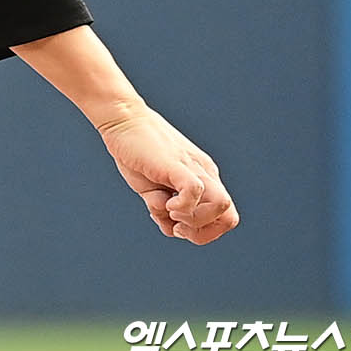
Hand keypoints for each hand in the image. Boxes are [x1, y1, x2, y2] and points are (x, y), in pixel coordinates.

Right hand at [96, 102, 238, 245]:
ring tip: (168, 211)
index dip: (204, 231)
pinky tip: (165, 203)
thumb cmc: (135, 151)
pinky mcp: (177, 164)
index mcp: (203, 176)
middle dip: (203, 233)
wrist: (123, 118)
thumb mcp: (153, 187)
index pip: (224, 216)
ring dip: (194, 221)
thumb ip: (166, 207)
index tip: (176, 226)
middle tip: (175, 225)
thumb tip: (172, 227)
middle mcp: (204, 171)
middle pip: (228, 217)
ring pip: (220, 206)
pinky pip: (196, 191)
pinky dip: (183, 207)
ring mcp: (193, 167)